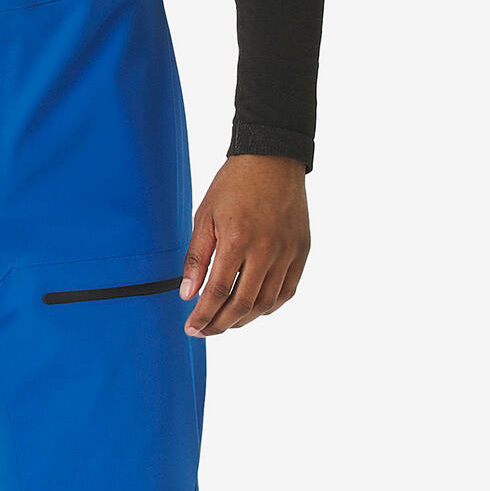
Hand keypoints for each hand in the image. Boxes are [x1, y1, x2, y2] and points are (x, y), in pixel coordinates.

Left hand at [178, 153, 309, 337]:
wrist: (273, 159)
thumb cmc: (234, 185)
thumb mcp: (205, 216)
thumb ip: (196, 257)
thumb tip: (188, 294)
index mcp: (238, 239)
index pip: (218, 291)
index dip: (203, 315)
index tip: (191, 327)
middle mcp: (266, 250)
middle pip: (243, 304)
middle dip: (220, 324)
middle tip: (204, 331)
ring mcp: (288, 252)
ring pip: (267, 303)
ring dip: (244, 320)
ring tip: (225, 323)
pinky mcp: (301, 251)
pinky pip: (287, 291)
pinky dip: (269, 306)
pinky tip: (253, 309)